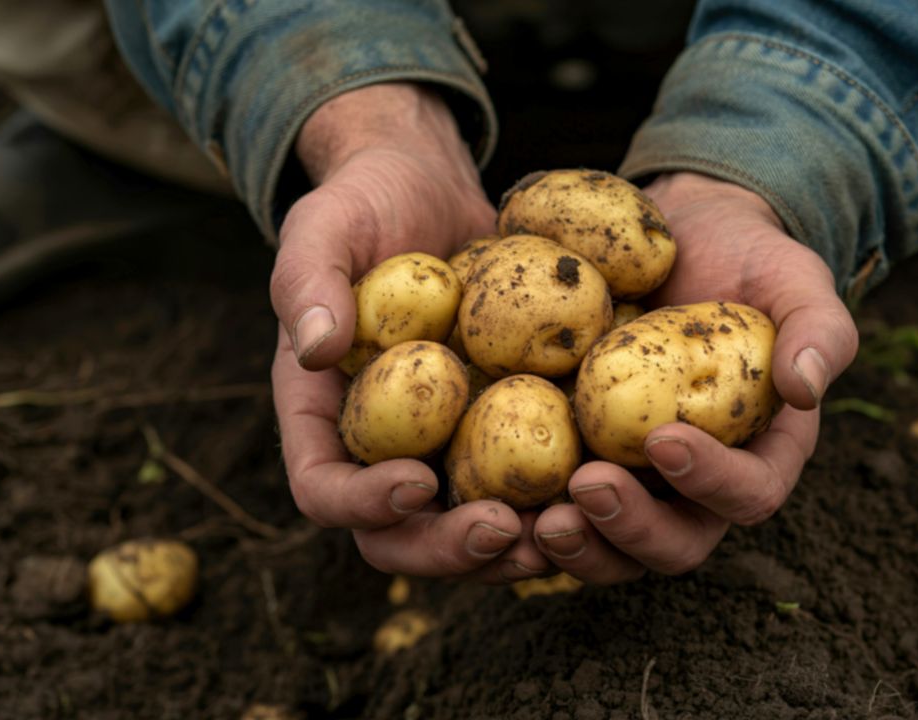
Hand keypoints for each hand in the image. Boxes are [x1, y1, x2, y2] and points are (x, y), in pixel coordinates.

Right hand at [270, 84, 550, 582]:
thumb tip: (315, 347)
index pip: (324, 489)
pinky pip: (525, 478)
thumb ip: (309, 282)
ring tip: (568, 528)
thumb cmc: (363, 204)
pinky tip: (609, 484)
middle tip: (508, 530)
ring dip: (514, 546)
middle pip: (401, 535)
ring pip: (469, 526)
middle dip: (451, 548)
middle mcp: (382, 448)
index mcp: (323, 417)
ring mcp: (444, 444)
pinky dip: (561, 495)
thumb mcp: (325, 227)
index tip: (416, 482)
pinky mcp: (502, 427)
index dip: (363, 504)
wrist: (429, 188)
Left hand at [534, 171, 858, 582]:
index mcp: (759, 454)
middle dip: (630, 530)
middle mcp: (695, 485)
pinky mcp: (577, 458)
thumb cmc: (748, 258)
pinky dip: (523, 511)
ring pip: (609, 545)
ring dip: (574, 543)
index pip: (750, 494)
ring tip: (533, 517)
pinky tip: (484, 494)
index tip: (665, 438)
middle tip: (585, 489)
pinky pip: (553, 503)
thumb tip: (808, 387)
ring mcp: (633, 479)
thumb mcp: (795, 278)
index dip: (713, 482)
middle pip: (673, 543)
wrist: (679, 236)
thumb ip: (821, 328)